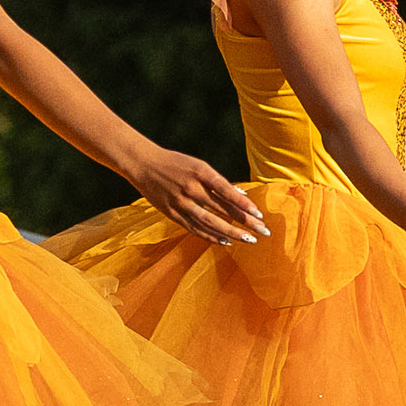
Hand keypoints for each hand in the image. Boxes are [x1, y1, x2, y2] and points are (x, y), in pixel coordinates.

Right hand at [127, 146, 269, 246]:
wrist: (143, 164)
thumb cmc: (176, 163)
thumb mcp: (198, 166)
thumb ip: (218, 182)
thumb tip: (242, 195)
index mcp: (200, 172)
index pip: (227, 191)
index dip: (244, 204)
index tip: (259, 215)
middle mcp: (191, 188)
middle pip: (222, 209)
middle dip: (244, 222)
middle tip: (262, 232)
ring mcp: (180, 202)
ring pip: (209, 222)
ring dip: (230, 232)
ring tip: (247, 240)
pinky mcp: (171, 212)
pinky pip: (194, 227)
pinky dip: (210, 236)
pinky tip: (225, 242)